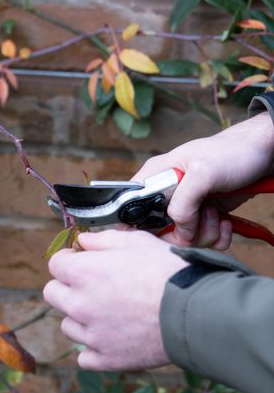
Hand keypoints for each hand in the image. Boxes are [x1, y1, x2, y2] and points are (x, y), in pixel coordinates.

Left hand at [43, 229, 184, 370]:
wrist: (194, 313)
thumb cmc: (168, 271)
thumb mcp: (137, 241)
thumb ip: (103, 239)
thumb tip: (83, 242)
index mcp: (83, 273)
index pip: (55, 264)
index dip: (69, 259)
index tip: (83, 259)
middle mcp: (80, 304)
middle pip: (53, 294)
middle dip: (68, 286)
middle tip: (93, 285)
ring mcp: (91, 335)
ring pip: (68, 325)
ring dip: (81, 317)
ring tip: (108, 311)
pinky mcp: (106, 359)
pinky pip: (84, 356)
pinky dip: (94, 347)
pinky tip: (112, 336)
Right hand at [134, 112, 273, 248]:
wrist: (262, 154)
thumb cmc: (232, 153)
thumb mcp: (203, 172)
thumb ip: (183, 202)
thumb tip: (179, 229)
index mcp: (157, 176)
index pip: (131, 207)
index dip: (142, 225)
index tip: (167, 229)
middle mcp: (168, 193)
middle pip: (160, 231)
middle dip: (185, 233)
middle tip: (202, 218)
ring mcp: (188, 206)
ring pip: (185, 239)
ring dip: (206, 233)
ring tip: (217, 212)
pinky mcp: (205, 216)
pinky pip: (204, 240)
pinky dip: (218, 236)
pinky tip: (226, 220)